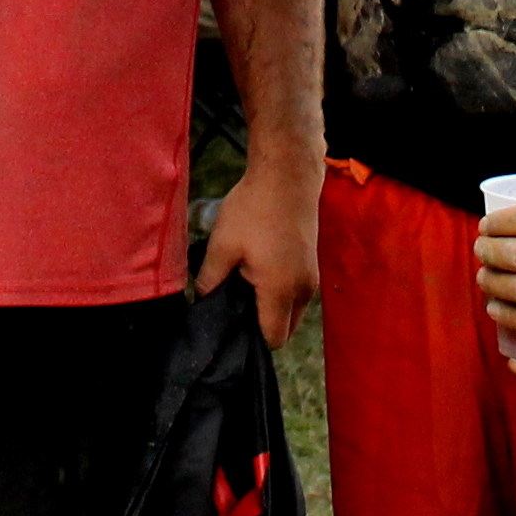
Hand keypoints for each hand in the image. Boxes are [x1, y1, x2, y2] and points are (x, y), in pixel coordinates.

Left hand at [197, 156, 319, 346]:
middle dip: (262, 325)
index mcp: (281, 290)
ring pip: (292, 313)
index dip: (250, 338)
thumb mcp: (222, 245)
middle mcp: (304, 291)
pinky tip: (260, 271)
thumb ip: (209, 280)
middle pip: (285, 330)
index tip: (229, 324)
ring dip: (273, 308)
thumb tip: (202, 302)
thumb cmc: (253, 209)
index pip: (273, 339)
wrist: (287, 176)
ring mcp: (312, 278)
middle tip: (234, 302)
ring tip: (246, 283)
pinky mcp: (313, 265)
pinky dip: (282, 293)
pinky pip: (297, 295)